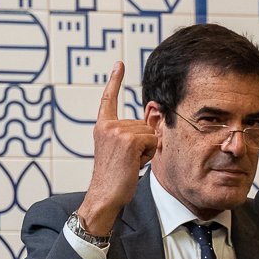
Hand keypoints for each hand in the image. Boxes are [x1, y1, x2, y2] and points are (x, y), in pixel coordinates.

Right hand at [76, 62, 158, 234]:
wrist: (105, 195)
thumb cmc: (115, 177)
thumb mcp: (122, 151)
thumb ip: (134, 134)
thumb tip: (156, 121)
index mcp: (103, 127)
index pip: (109, 100)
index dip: (115, 80)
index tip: (119, 64)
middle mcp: (107, 126)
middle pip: (143, 124)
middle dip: (143, 142)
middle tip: (128, 160)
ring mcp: (117, 132)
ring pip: (150, 133)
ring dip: (146, 149)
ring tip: (130, 163)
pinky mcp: (128, 140)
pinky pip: (152, 141)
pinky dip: (148, 154)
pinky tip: (133, 164)